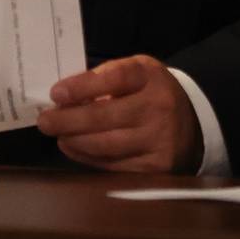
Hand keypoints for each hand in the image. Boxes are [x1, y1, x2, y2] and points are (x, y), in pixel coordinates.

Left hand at [35, 54, 200, 172]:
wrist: (194, 120)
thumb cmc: (151, 91)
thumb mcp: (136, 71)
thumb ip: (104, 78)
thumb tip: (64, 96)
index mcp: (149, 76)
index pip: (114, 78)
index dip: (83, 86)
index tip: (56, 94)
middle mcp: (157, 107)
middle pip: (105, 117)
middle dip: (68, 120)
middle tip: (44, 121)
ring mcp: (158, 140)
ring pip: (106, 145)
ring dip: (75, 141)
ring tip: (57, 135)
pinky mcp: (157, 167)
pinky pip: (114, 165)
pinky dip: (88, 158)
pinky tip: (73, 148)